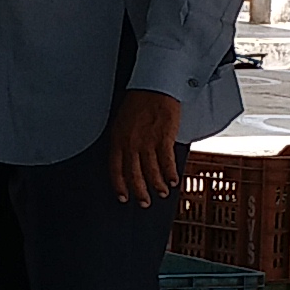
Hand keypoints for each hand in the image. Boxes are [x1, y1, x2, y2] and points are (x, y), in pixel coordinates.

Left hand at [105, 89, 180, 206]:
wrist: (154, 86)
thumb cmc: (139, 101)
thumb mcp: (122, 122)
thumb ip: (123, 141)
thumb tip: (128, 158)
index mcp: (117, 139)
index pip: (115, 170)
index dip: (119, 186)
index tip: (123, 197)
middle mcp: (130, 144)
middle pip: (134, 175)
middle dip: (140, 192)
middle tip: (145, 202)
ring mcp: (147, 142)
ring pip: (151, 172)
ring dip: (158, 185)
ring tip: (162, 192)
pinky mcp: (163, 138)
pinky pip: (167, 162)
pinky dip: (170, 173)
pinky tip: (174, 180)